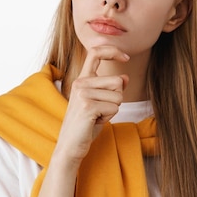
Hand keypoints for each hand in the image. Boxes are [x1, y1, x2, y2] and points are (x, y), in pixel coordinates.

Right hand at [54, 45, 128, 165]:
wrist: (70, 145)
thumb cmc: (85, 125)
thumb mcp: (99, 103)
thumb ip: (110, 89)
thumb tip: (125, 78)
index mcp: (81, 79)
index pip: (96, 53)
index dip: (113, 51)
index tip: (126, 56)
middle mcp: (80, 83)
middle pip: (117, 81)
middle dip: (117, 98)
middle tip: (100, 110)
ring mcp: (82, 94)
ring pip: (118, 95)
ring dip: (113, 109)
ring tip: (97, 117)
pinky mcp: (87, 106)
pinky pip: (114, 107)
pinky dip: (109, 117)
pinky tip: (95, 122)